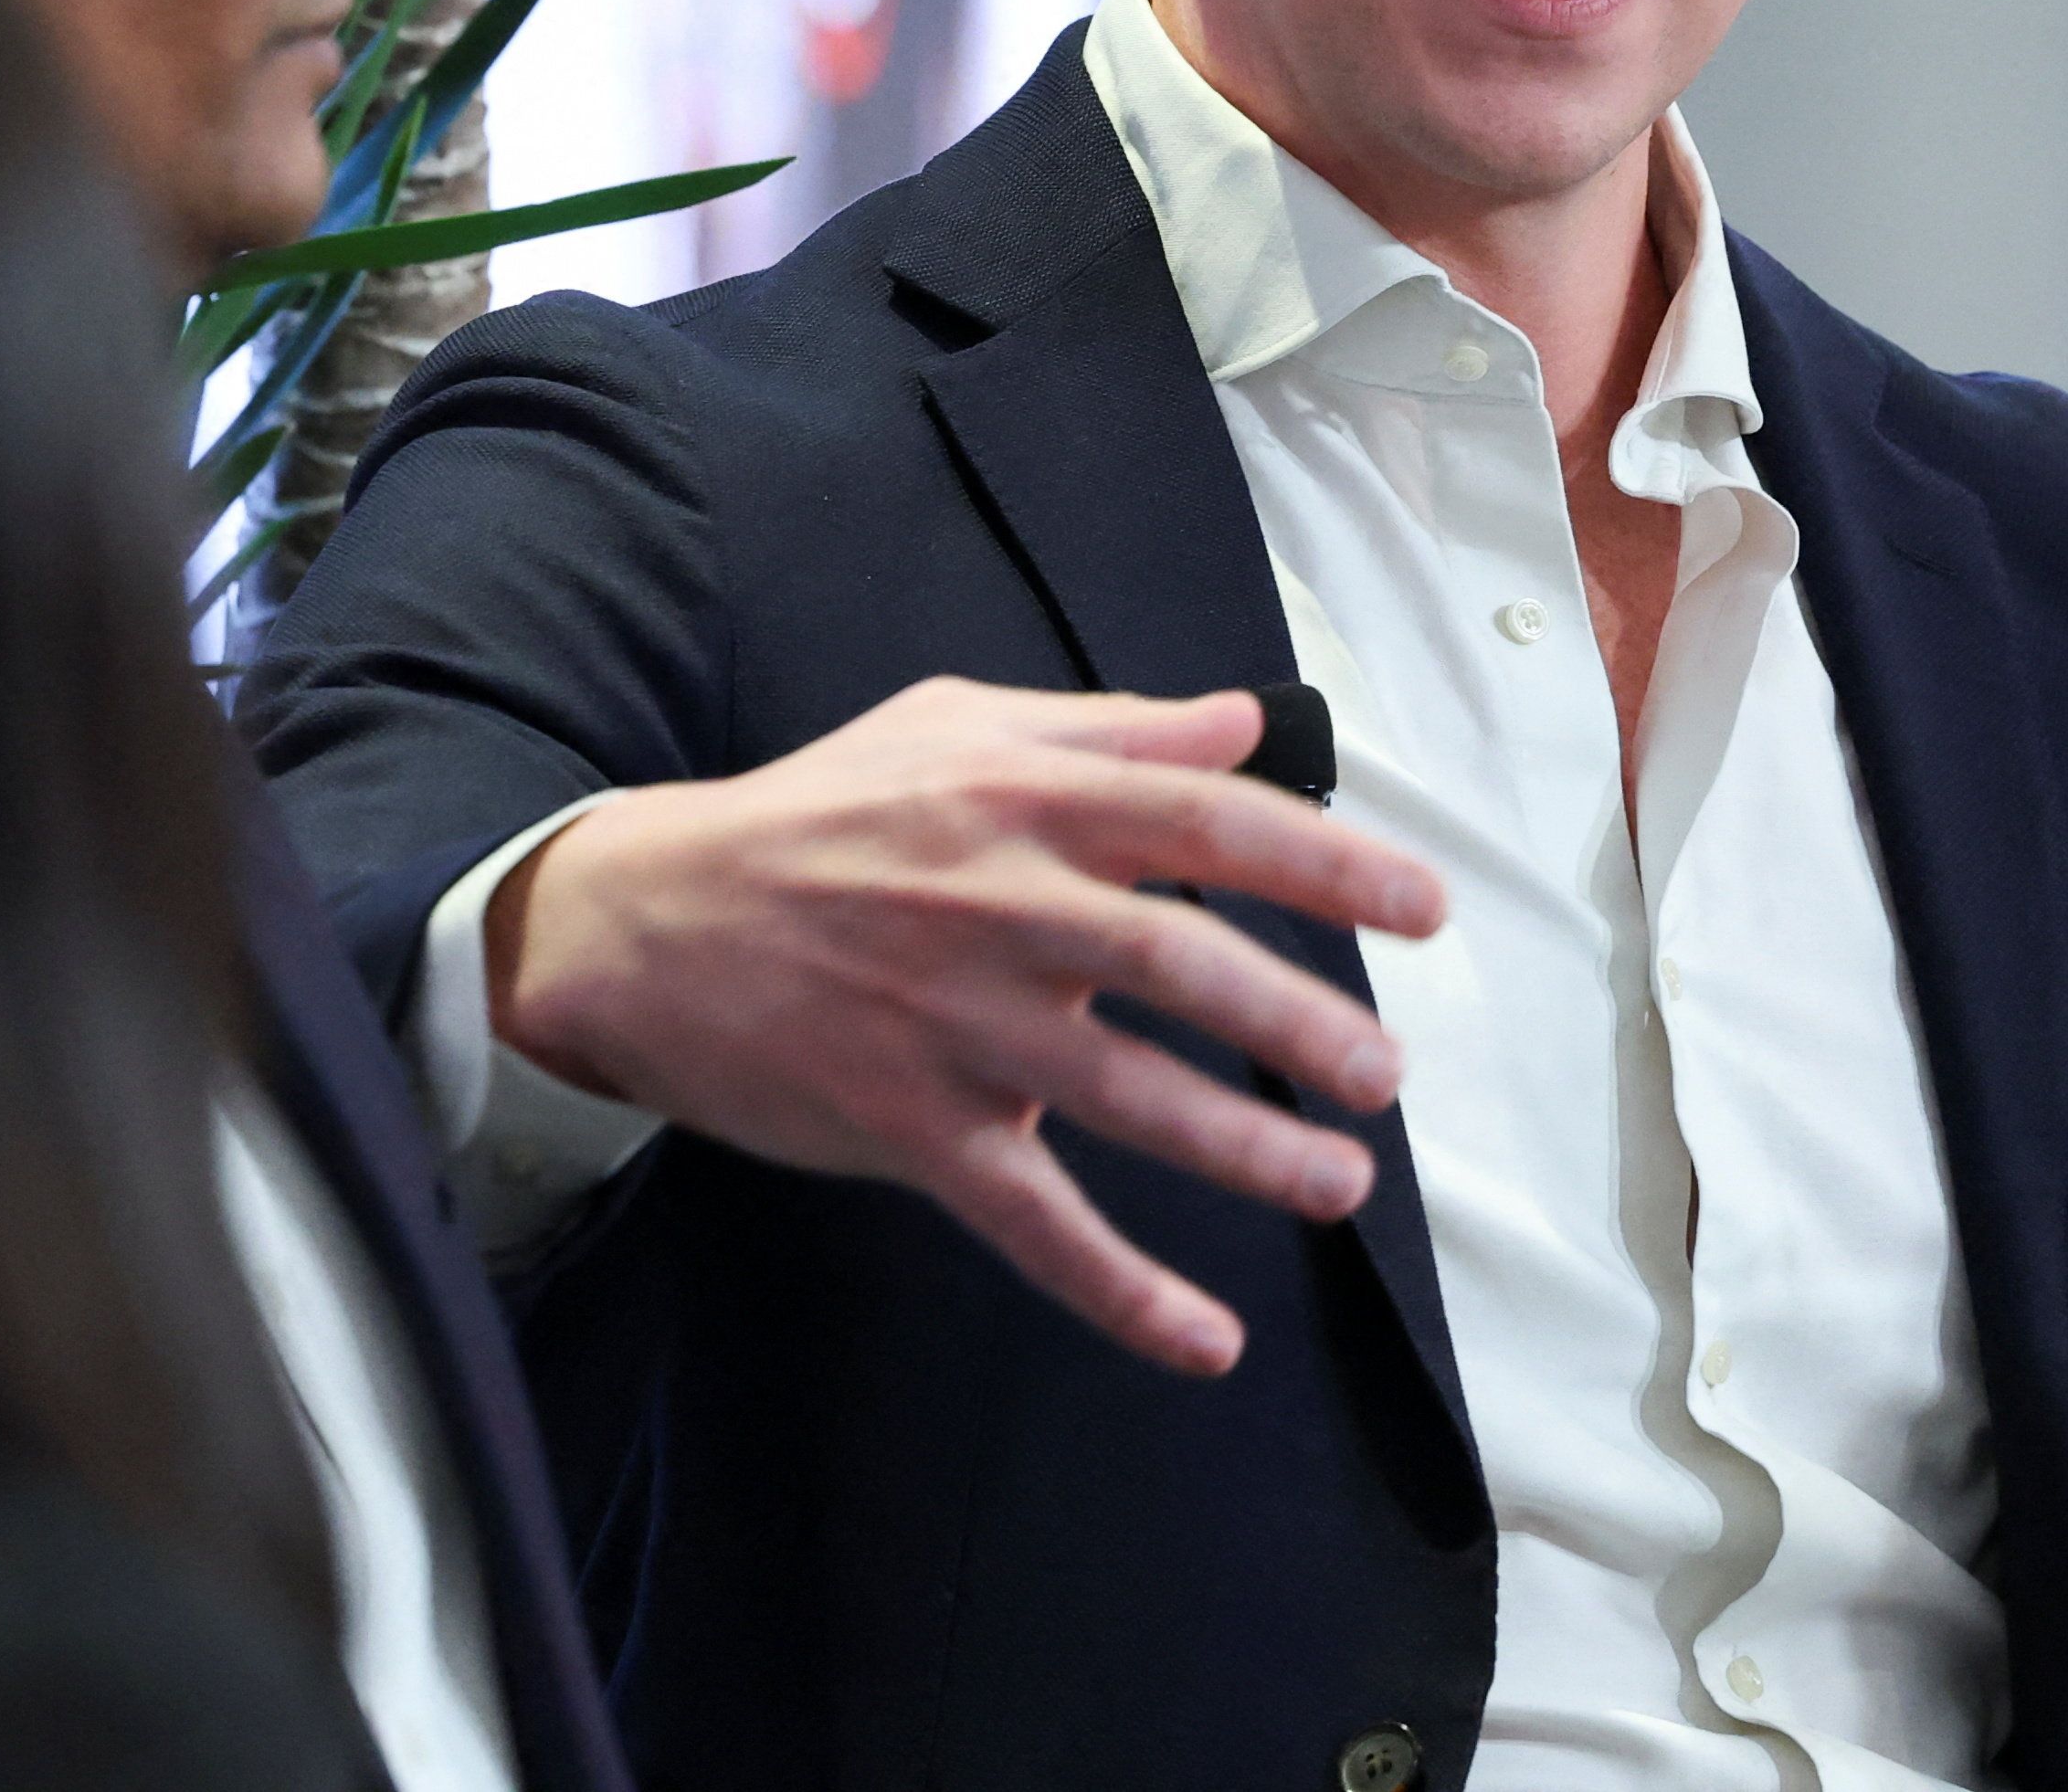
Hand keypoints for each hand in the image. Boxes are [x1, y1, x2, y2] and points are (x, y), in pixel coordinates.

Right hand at [483, 678, 1448, 1376]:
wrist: (643, 923)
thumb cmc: (816, 815)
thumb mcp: (952, 727)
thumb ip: (1109, 730)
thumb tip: (1245, 724)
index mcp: (1024, 798)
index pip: (1207, 821)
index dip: (1327, 861)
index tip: (1424, 910)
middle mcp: (998, 905)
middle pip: (1181, 963)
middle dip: (1297, 1023)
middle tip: (1385, 1076)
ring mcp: (954, 1024)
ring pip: (1125, 1097)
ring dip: (1243, 1148)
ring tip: (1340, 1185)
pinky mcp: (909, 1126)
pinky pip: (1032, 1221)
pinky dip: (1121, 1291)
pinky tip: (1204, 1342)